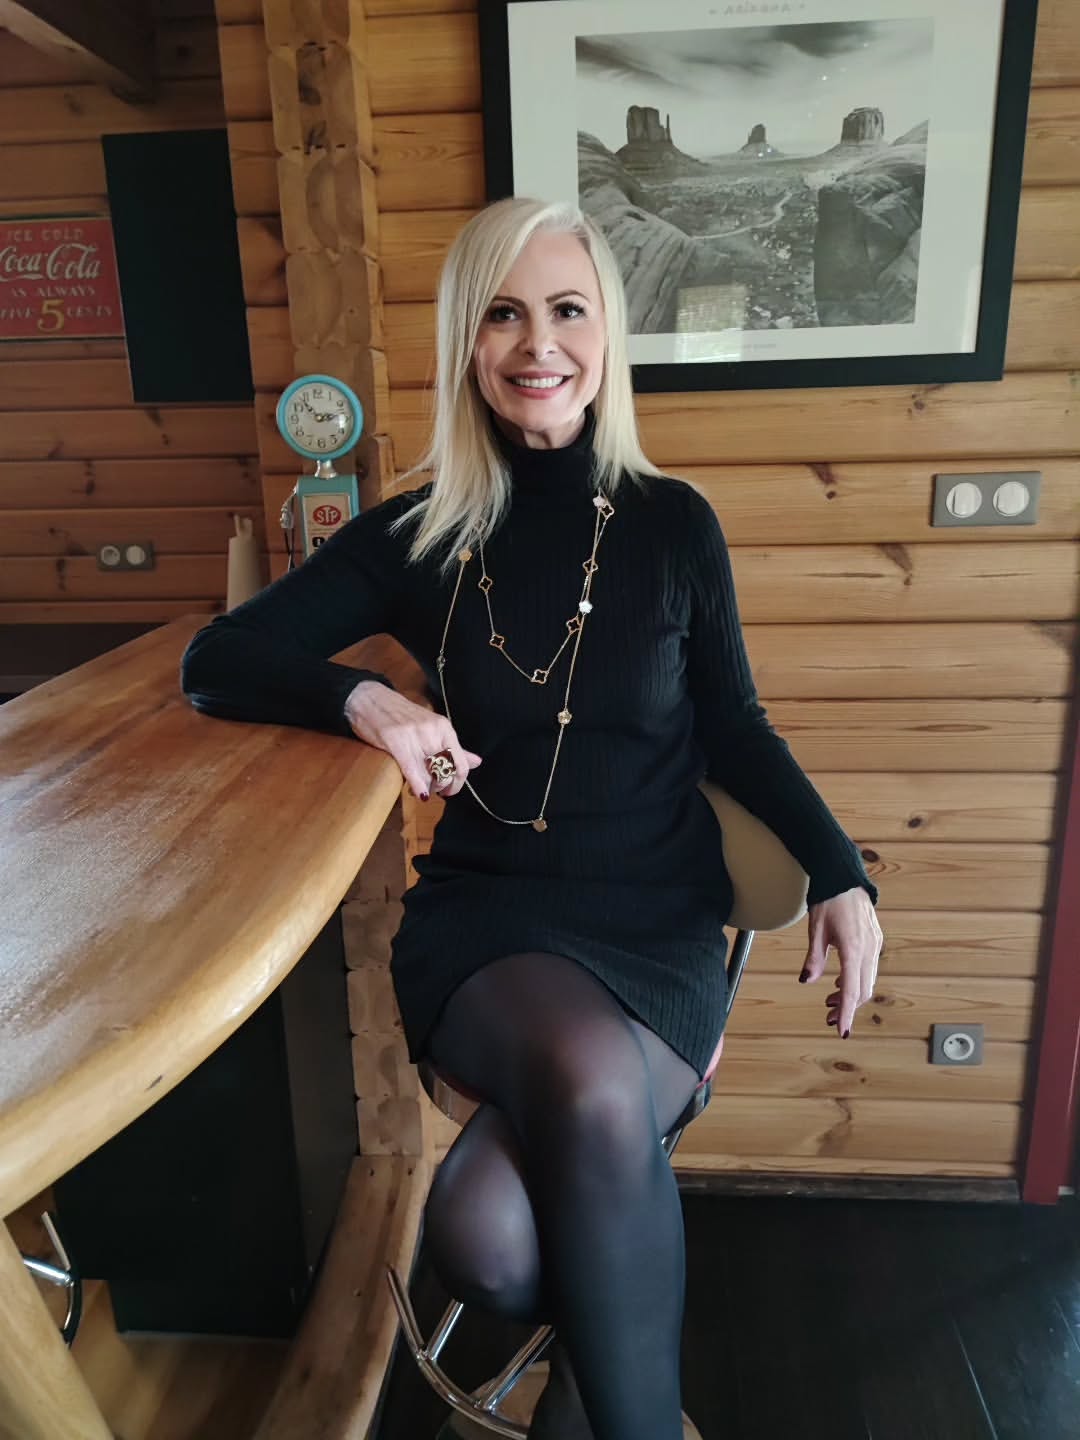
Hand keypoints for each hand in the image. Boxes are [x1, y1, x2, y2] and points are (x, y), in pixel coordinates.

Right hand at [343, 680, 481, 800]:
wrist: (369, 699)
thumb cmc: (400, 716)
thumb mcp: (431, 729)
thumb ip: (454, 747)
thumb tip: (477, 762)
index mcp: (444, 728)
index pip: (461, 764)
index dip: (457, 783)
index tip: (448, 791)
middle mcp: (433, 731)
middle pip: (446, 771)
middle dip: (440, 787)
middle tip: (431, 790)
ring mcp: (415, 736)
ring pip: (430, 774)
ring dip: (428, 788)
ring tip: (420, 788)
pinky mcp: (396, 741)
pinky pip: (413, 770)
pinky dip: (418, 786)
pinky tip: (420, 794)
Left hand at [798, 888, 882, 1037]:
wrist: (844, 878)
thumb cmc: (829, 899)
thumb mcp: (816, 930)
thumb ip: (814, 958)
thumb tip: (808, 981)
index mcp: (854, 948)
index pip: (851, 989)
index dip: (846, 1013)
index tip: (841, 1030)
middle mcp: (869, 949)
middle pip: (862, 990)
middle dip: (847, 1008)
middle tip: (828, 1017)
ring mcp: (874, 945)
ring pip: (866, 982)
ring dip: (850, 996)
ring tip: (830, 1003)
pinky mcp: (874, 942)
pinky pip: (868, 969)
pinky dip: (855, 981)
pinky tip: (839, 984)